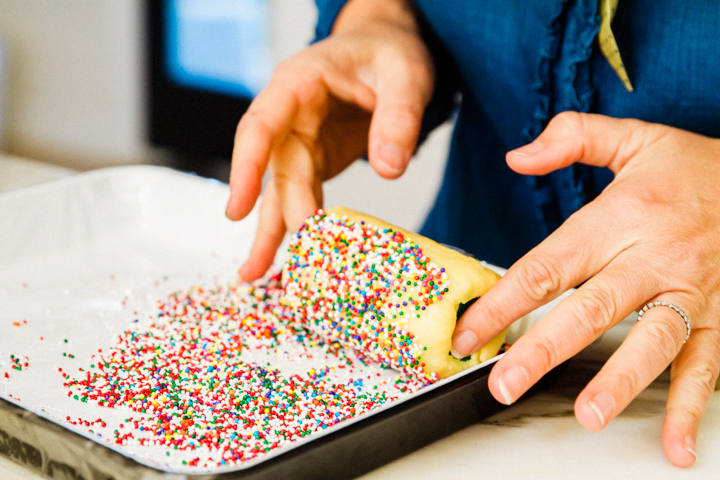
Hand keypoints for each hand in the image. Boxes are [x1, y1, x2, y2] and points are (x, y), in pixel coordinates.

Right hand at [225, 0, 434, 280]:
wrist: (388, 49)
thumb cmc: (389, 52)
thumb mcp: (405, 74)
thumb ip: (399, 116)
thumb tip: (390, 169)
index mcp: (300, 83)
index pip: (261, 125)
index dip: (246, 167)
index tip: (238, 209)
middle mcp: (290, 114)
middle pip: (276, 170)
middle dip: (279, 215)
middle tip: (288, 258)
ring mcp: (300, 140)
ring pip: (280, 189)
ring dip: (271, 231)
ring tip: (255, 274)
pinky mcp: (315, 160)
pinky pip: (301, 195)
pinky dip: (297, 225)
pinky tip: (292, 255)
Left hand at [452, 112, 719, 466]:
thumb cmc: (693, 168)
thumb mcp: (633, 138)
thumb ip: (572, 138)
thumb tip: (516, 156)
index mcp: (619, 219)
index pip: (547, 266)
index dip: (502, 302)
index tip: (469, 334)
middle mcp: (652, 259)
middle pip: (589, 309)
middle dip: (542, 350)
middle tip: (505, 383)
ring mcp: (689, 292)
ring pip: (650, 341)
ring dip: (619, 381)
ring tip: (588, 414)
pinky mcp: (719, 317)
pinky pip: (706, 366)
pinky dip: (692, 407)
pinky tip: (677, 444)